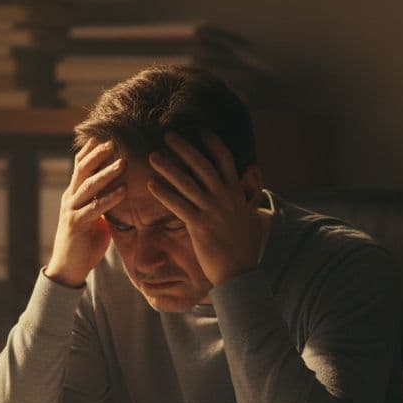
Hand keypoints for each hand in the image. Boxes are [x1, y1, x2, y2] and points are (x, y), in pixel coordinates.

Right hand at [45, 140, 126, 286]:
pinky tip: (123, 190)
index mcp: (73, 194)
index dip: (91, 149)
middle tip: (114, 139)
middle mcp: (70, 198)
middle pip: (82, 169)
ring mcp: (71, 210)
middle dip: (98, 153)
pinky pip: (95, 208)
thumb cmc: (84, 243)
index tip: (105, 134)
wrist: (67, 269)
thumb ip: (102, 203)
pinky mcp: (76, 225)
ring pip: (88, 185)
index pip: (80, 165)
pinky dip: (110, 198)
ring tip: (123, 162)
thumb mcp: (94, 218)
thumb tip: (120, 190)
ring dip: (107, 173)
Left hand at [147, 132, 263, 286]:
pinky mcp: (199, 226)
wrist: (240, 271)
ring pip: (187, 183)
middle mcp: (224, 197)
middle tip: (167, 135)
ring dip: (168, 167)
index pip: (224, 159)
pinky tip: (151, 184)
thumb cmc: (244, 246)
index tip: (198, 130)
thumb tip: (252, 171)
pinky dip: (164, 193)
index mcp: (236, 192)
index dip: (211, 143)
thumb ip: (249, 192)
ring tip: (152, 156)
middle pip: (202, 165)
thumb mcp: (251, 214)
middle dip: (184, 148)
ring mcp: (212, 210)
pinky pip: (178, 205)